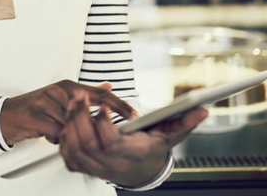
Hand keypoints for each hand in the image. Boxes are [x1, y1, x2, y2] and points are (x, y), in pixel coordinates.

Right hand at [0, 81, 134, 145]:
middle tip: (110, 133)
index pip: (100, 94)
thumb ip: (87, 94)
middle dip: (99, 124)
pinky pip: (57, 132)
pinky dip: (56, 137)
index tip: (135, 115)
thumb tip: (109, 85)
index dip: (119, 105)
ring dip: (71, 133)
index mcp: (69, 85)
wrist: (9, 116)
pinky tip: (50, 135)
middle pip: (88, 110)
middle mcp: (60, 90)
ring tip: (62, 132)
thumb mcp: (64, 97)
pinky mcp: (37, 114)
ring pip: (72, 124)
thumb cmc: (39, 108)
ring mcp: (48, 101)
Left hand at [58, 91, 207, 187]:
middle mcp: (111, 164)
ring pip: (74, 149)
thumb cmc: (153, 149)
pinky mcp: (84, 167)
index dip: (103, 124)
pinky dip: (64, 138)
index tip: (104, 106)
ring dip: (69, 124)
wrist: (141, 171)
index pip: (110, 143)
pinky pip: (68, 156)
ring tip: (73, 103)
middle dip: (80, 117)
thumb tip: (202, 110)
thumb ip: (185, 122)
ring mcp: (96, 168)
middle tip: (80, 96)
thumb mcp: (171, 135)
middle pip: (87, 143)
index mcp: (130, 154)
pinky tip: (69, 120)